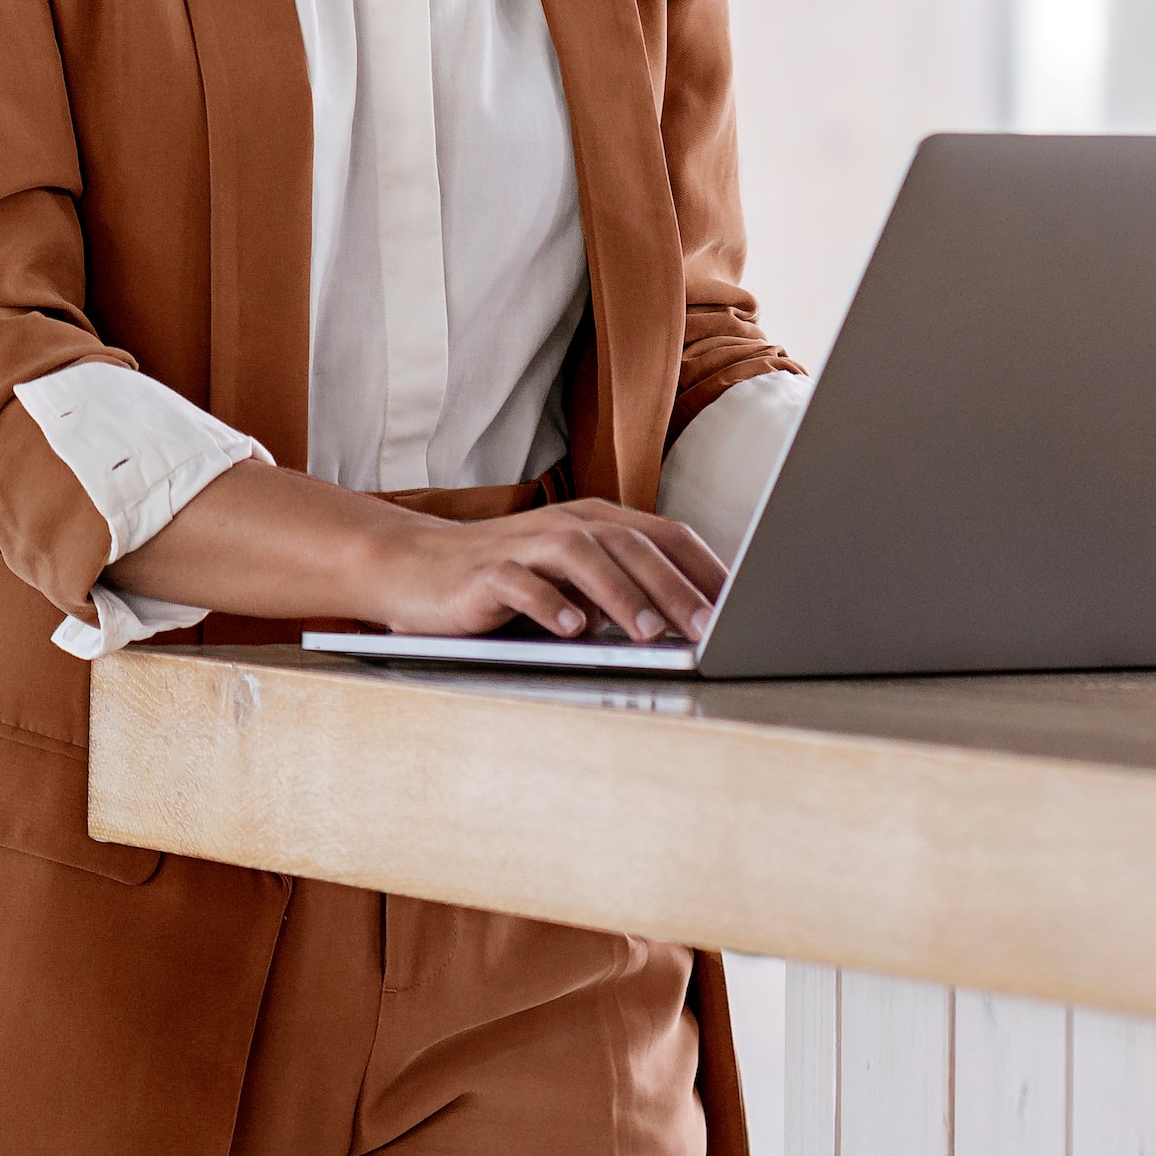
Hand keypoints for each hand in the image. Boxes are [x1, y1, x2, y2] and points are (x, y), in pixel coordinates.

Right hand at [362, 497, 732, 644]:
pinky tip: (573, 629)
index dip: (704, 567)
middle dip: (676, 589)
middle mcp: (567, 525)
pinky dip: (550, 605)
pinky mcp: (486, 572)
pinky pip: (523, 584)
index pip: (665, 536)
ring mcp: (526, 544)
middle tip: (709, 628)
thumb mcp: (570, 578)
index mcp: (596, 522)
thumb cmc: (503, 578)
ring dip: (622, 596)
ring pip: (585, 560)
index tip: (741, 603)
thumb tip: (683, 620)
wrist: (414, 566)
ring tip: (650, 633)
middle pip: (633, 548)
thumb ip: (619, 588)